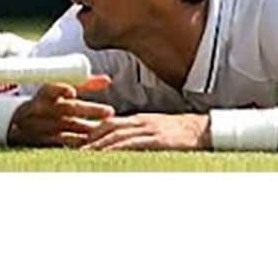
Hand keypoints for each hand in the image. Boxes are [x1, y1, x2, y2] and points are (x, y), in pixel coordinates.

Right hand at [8, 77, 114, 147]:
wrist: (20, 124)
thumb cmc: (49, 103)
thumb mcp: (61, 91)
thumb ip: (85, 84)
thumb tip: (108, 80)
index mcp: (45, 93)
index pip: (51, 88)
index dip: (60, 90)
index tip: (72, 92)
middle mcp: (42, 109)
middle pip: (68, 109)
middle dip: (90, 109)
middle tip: (110, 111)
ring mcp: (42, 127)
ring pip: (67, 127)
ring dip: (87, 128)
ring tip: (105, 128)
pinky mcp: (44, 142)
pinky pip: (62, 143)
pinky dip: (76, 143)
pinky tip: (91, 143)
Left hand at [82, 112, 211, 151]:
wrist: (205, 131)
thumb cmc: (181, 135)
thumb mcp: (157, 131)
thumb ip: (139, 136)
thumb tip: (122, 148)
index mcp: (139, 119)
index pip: (109, 123)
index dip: (92, 132)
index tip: (77, 143)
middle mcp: (141, 122)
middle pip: (108, 128)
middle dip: (89, 139)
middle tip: (72, 151)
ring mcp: (149, 129)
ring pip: (117, 136)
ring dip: (98, 146)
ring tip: (82, 156)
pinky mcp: (157, 140)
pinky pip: (133, 144)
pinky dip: (117, 150)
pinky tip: (107, 157)